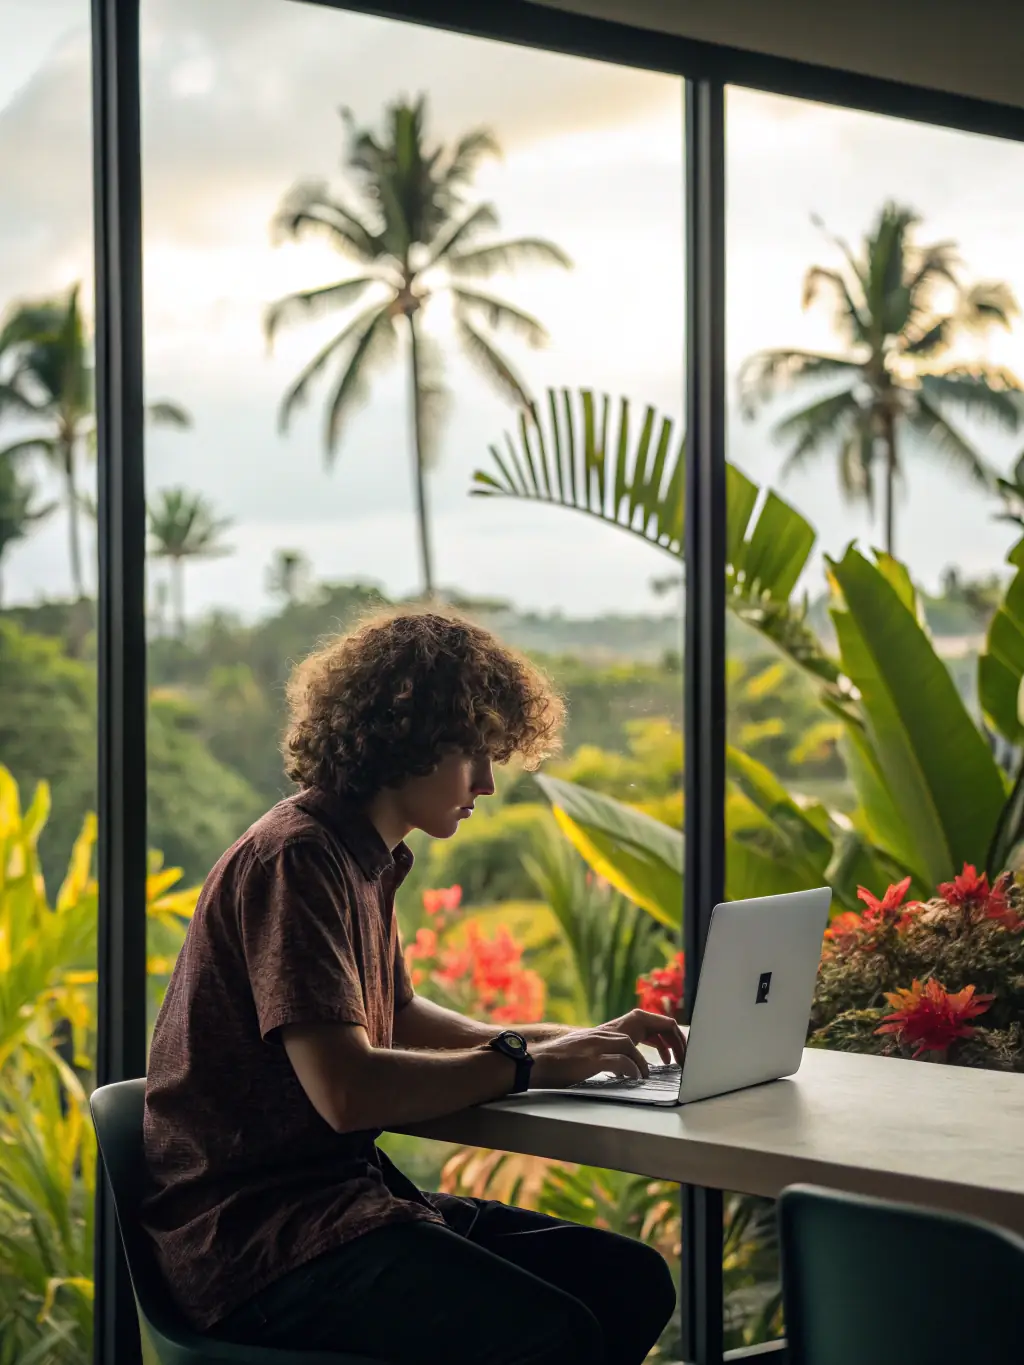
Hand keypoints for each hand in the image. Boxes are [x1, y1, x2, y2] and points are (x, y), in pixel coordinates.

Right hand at [530, 1025, 651, 1088]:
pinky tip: (632, 1080)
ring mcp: (593, 1046)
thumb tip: (608, 1067)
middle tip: (649, 1071)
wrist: (533, 1062)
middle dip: (642, 1054)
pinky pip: (620, 1061)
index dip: (637, 1045)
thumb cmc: (552, 1064)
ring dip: (639, 1063)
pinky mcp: (590, 1059)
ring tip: (643, 1077)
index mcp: (593, 1035)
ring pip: (628, 1046)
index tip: (644, 1059)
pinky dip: (630, 1070)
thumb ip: (592, 1055)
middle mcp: (595, 1036)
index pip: (623, 1034)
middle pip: (629, 1038)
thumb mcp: (576, 1053)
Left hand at [600, 1008, 686, 1067]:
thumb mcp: (616, 1055)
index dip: (681, 1041)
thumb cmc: (595, 1051)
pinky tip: (664, 1060)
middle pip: (668, 1028)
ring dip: (672, 1047)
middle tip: (685, 1062)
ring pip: (661, 1034)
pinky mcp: (632, 1034)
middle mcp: (638, 1019)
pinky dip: (662, 1048)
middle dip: (679, 1044)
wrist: (574, 1052)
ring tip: (677, 1063)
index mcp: (639, 1019)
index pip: (670, 1025)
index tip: (687, 1057)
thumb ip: (632, 1061)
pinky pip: (654, 1038)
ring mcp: (635, 1026)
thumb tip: (645, 1074)